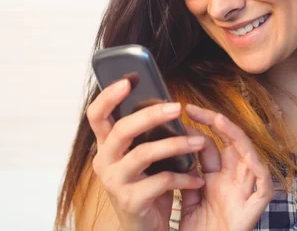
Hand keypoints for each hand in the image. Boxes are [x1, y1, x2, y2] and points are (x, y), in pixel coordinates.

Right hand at [87, 79, 205, 230]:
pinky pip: (161, 181)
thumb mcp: (141, 157)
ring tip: (200, 142)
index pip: (96, 115)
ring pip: (144, 153)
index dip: (109, 96)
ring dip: (176, 144)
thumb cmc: (145, 185)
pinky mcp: (130, 201)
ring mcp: (115, 182)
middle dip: (151, 115)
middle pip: (122, 129)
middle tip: (176, 108)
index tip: (129, 80)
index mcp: (106, 146)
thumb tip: (166, 103)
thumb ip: (145, 134)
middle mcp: (104, 161)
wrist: (142, 227)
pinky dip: (183, 177)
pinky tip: (197, 178)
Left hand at [179, 104, 274, 230]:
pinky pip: (264, 186)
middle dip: (216, 123)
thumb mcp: (185, 198)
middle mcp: (232, 181)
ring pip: (250, 157)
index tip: (182, 113)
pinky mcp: (254, 209)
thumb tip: (171, 146)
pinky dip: (259, 170)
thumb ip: (184, 175)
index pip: (212, 145)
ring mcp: (244, 193)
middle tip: (193, 109)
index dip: (199, 128)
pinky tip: (248, 157)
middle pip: (232, 144)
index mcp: (216, 178)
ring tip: (219, 121)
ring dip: (237, 137)